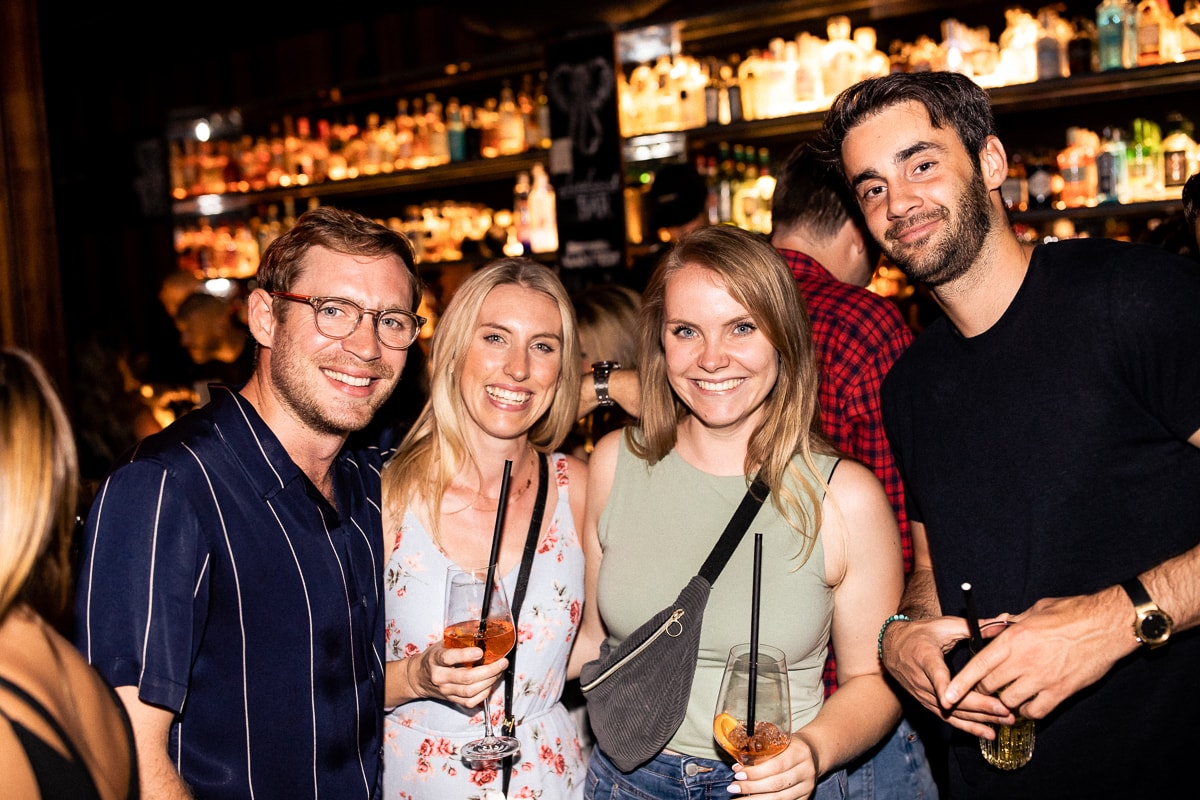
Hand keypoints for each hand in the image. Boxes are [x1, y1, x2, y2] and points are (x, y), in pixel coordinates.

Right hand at [412, 641, 507, 708]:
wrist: (418, 677)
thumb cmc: (433, 658)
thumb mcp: (441, 644)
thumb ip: (458, 640)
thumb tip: (482, 631)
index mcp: (435, 660)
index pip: (449, 658)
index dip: (465, 655)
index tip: (480, 651)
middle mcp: (440, 677)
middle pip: (466, 678)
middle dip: (489, 671)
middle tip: (502, 662)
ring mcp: (445, 691)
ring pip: (470, 691)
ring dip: (489, 681)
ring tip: (499, 671)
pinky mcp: (451, 700)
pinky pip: (470, 702)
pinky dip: (484, 694)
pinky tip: (490, 684)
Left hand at [727, 732, 817, 798]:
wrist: (813, 753)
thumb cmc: (791, 746)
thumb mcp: (781, 741)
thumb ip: (763, 752)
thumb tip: (738, 765)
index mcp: (800, 752)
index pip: (776, 765)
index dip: (756, 772)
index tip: (738, 773)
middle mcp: (806, 770)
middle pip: (776, 784)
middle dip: (751, 787)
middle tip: (733, 787)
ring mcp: (807, 786)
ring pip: (780, 798)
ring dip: (756, 799)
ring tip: (739, 798)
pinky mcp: (805, 797)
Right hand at [882, 615, 1013, 737]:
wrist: (894, 646)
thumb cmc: (922, 633)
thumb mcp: (946, 625)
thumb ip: (975, 626)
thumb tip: (1004, 621)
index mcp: (925, 656)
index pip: (935, 675)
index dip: (942, 688)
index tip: (950, 700)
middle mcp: (921, 680)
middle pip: (950, 699)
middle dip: (979, 706)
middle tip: (1004, 709)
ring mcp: (923, 695)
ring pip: (951, 712)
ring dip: (979, 719)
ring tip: (1004, 722)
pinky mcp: (927, 704)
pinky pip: (948, 718)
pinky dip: (968, 727)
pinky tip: (987, 733)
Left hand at [944, 592, 1132, 723]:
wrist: (1107, 626)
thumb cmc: (1072, 613)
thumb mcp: (1034, 611)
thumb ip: (1010, 622)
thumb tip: (992, 627)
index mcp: (1013, 638)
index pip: (978, 665)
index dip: (960, 684)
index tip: (947, 696)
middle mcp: (1024, 660)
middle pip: (989, 686)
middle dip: (983, 690)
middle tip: (986, 689)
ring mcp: (1042, 679)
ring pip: (1010, 702)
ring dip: (1006, 702)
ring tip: (1009, 696)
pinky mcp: (1061, 692)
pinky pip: (1035, 712)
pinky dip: (1029, 711)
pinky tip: (1029, 705)